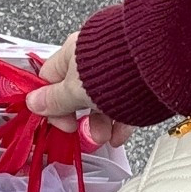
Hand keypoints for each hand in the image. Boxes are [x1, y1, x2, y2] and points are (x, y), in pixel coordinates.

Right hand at [25, 31, 136, 146]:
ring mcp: (116, 68)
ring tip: (105, 138)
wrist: (157, 61)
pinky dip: (121, 122)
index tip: (59, 122)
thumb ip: (55, 99)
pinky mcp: (137, 79)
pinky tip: (120, 135)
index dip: (51, 104)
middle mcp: (93, 58)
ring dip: (101, 125)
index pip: (50, 79)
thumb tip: (33, 103)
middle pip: (78, 93)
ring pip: (103, 101)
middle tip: (83, 132)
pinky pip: (125, 104)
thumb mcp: (76, 90)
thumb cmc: (113, 68)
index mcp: (72, 53)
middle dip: (80, 118)